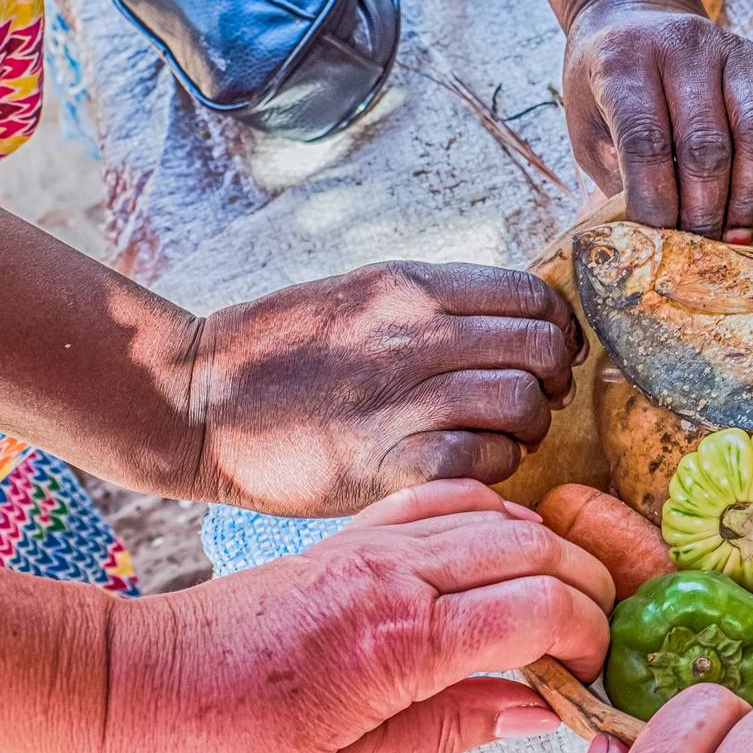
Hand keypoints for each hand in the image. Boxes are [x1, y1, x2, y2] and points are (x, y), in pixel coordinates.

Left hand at [95, 481, 609, 752]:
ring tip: (563, 601)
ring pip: (504, 517)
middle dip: (591, 588)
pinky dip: (496, 519)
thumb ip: (455, 728)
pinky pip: (448, 500)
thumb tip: (543, 711)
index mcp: (398, 643)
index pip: (542, 609)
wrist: (121, 692)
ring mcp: (372, 544)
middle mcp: (394, 576)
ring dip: (551, 551)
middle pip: (539, 550)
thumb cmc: (217, 748)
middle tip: (600, 635)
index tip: (593, 673)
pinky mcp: (352, 533)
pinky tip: (505, 556)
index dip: (590, 636)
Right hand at [191, 260, 581, 514]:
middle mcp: (411, 334)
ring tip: (503, 436)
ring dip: (529, 427)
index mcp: (409, 287)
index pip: (533, 296)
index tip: (552, 352)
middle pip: (541, 349)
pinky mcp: (384, 463)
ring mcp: (399, 398)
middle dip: (553, 379)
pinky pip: (485, 460)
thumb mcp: (360, 295)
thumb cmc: (280, 351)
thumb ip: (439, 306)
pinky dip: (494, 465)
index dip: (559, 329)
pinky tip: (470, 463)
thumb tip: (525, 324)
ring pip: (523, 404)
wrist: (193, 400)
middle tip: (535, 399)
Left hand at [562, 0, 752, 239]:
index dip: (656, 202)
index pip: (647, 143)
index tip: (660, 243)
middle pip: (706, 145)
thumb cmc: (607, 86)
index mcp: (624, 62)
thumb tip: (654, 239)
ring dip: (749, 194)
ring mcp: (733, 51)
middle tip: (701, 249)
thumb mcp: (589, 125)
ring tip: (735, 232)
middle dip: (705, 211)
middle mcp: (683, 48)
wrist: (632, 16)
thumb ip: (619, 172)